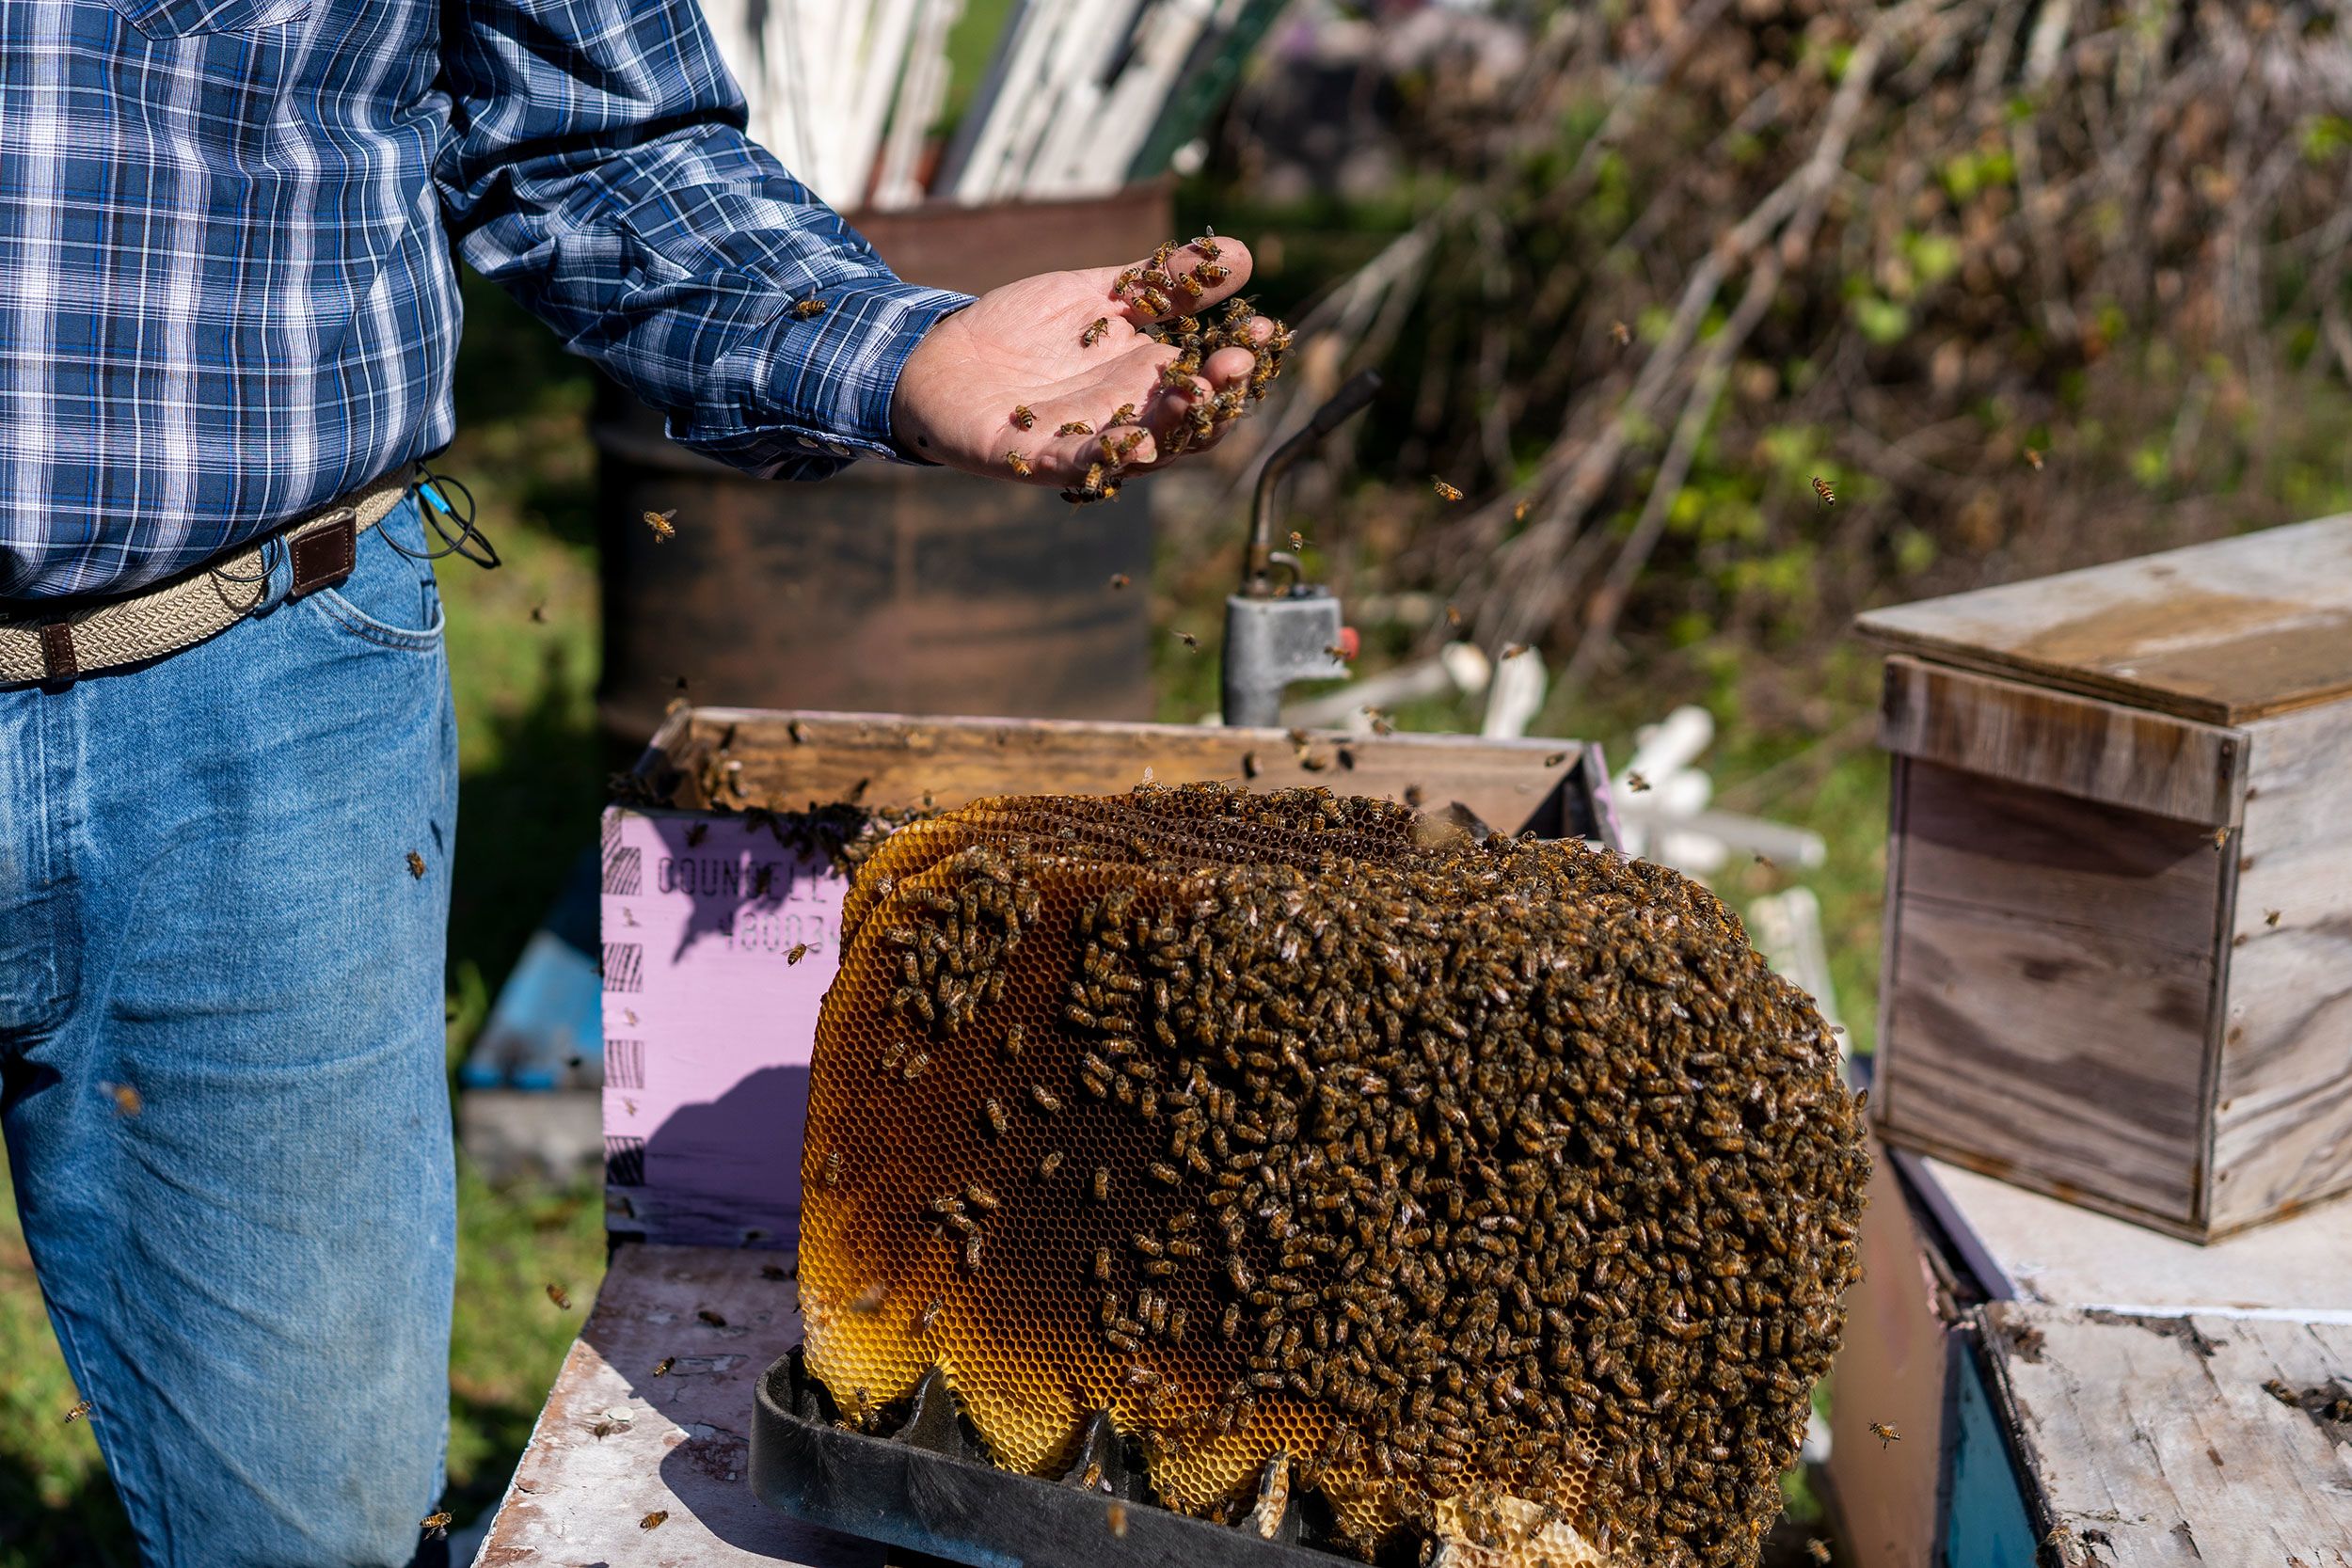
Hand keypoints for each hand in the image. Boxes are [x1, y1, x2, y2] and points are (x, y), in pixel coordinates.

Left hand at [889, 238, 1272, 490]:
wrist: (942, 355)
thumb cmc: (1022, 328)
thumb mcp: (1099, 293)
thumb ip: (1163, 281)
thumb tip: (1241, 254)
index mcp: (1146, 377)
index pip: (1209, 377)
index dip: (1240, 359)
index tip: (1268, 331)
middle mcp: (1128, 415)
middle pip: (1190, 421)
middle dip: (1219, 394)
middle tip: (1238, 363)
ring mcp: (1087, 441)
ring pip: (1147, 448)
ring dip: (1176, 426)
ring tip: (1196, 394)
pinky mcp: (1039, 460)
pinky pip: (1083, 464)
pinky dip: (1109, 453)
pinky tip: (1134, 435)